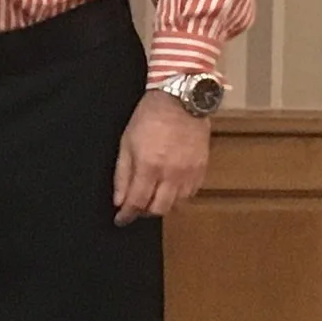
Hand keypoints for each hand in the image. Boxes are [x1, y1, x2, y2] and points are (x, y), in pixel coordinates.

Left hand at [113, 89, 210, 222]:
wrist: (181, 100)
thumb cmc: (149, 117)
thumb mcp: (126, 142)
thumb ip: (122, 174)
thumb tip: (119, 200)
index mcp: (149, 166)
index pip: (137, 203)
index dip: (127, 215)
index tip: (121, 220)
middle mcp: (171, 174)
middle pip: (159, 209)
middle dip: (144, 212)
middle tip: (136, 207)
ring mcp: (189, 173)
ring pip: (176, 204)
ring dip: (162, 204)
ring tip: (153, 195)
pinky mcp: (202, 169)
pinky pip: (191, 194)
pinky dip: (178, 196)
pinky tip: (169, 187)